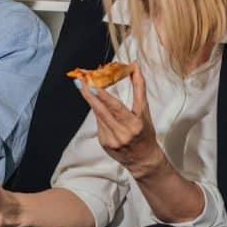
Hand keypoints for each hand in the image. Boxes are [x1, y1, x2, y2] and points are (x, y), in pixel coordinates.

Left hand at [75, 64, 166, 179]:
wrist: (144, 159)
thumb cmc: (146, 133)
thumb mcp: (144, 111)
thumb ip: (139, 88)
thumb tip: (135, 66)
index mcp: (134, 125)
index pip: (116, 108)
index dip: (103, 97)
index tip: (92, 85)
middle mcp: (121, 134)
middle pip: (101, 111)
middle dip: (89, 95)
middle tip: (80, 82)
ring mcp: (110, 140)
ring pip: (98, 116)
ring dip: (91, 101)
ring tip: (84, 87)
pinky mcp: (103, 143)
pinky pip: (98, 124)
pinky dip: (98, 113)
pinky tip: (98, 106)